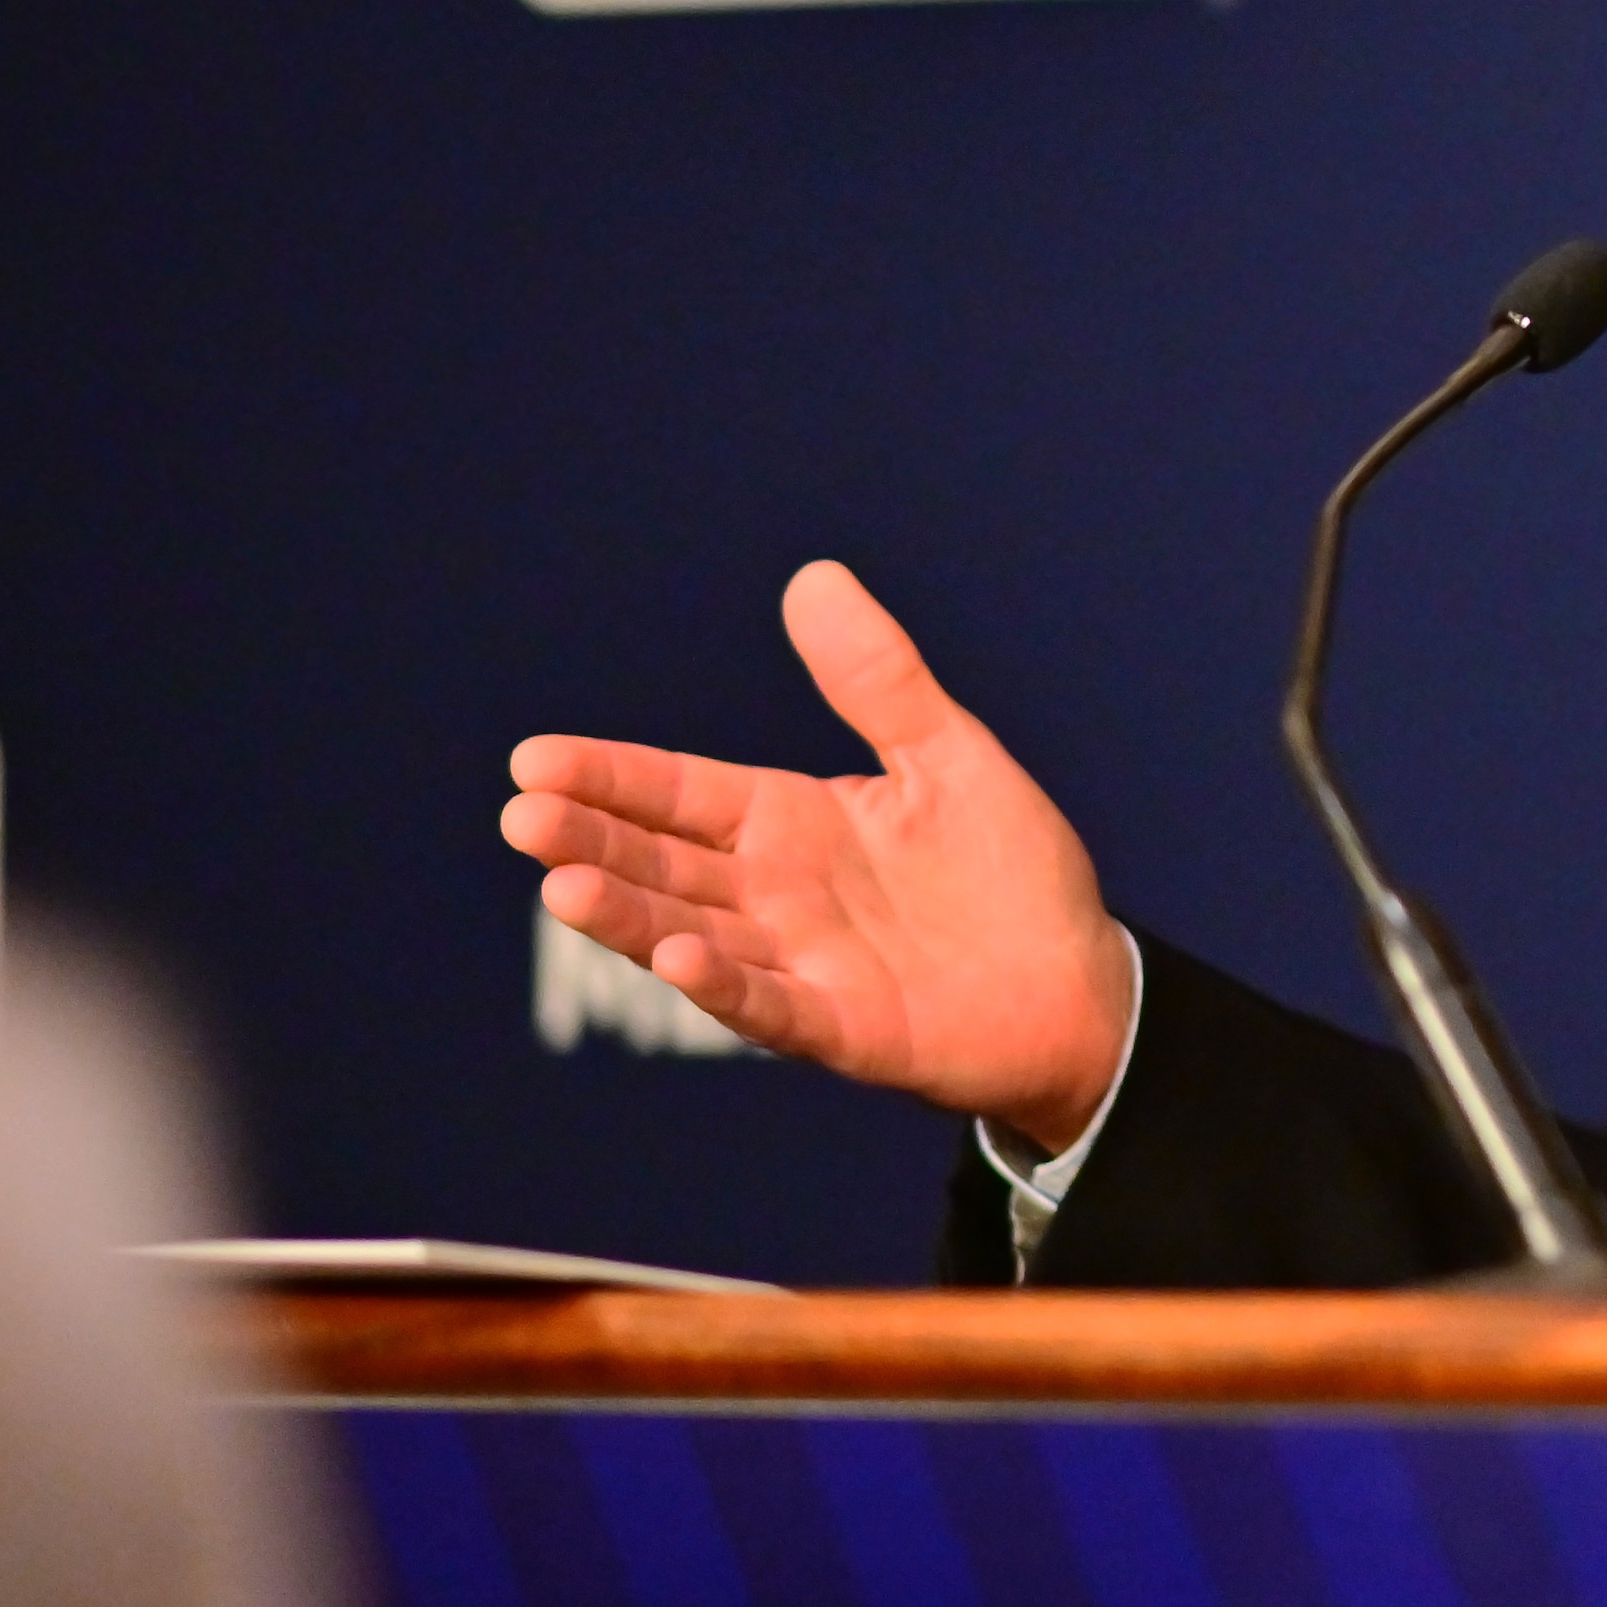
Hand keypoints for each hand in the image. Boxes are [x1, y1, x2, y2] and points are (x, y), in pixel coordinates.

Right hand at [501, 562, 1135, 1148]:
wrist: (1084, 984)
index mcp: (791, 824)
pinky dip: (726, 987)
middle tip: (522, 815)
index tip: (533, 758)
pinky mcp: (845, 1029)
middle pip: (664, 863)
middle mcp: (776, 896)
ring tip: (563, 886)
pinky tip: (681, 958)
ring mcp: (802, 966)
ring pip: (693, 935)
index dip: (610, 776)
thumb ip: (878, 682)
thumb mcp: (949, 757)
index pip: (680, 792)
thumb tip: (815, 577)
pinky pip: (773, 1008)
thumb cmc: (1011, 872)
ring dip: (630, 916)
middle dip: (593, 840)